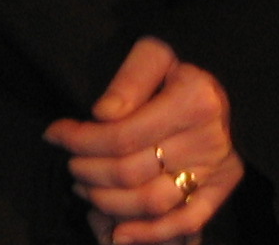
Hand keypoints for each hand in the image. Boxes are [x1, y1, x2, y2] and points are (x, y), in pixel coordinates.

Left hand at [42, 37, 243, 243]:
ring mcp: (216, 169)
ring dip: (108, 203)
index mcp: (194, 101)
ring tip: (85, 188)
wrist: (223, 81)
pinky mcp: (220, 189)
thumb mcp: (155, 51)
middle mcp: (208, 140)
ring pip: (152, 202)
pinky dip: (150, 233)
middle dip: (89, 171)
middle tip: (70, 164)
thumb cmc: (180, 65)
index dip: (81, 140)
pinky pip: (186, 222)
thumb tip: (102, 114)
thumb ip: (130, 79)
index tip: (55, 135)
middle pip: (132, 172)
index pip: (123, 135)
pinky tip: (118, 234)